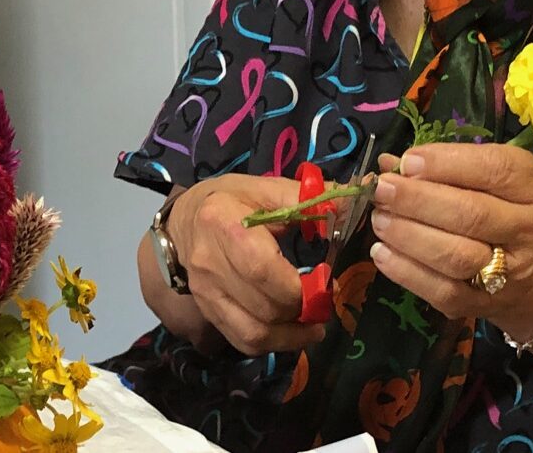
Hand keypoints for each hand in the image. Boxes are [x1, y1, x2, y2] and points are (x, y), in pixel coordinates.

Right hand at [169, 174, 327, 355]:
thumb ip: (305, 199)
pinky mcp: (207, 312)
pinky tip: (290, 332)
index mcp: (224, 224)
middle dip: (302, 311)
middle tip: (325, 302)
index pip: (262, 269)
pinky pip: (243, 341)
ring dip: (291, 337)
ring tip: (314, 326)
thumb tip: (350, 203)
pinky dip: (272, 343)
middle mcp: (210, 264)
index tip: (325, 282)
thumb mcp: (262, 188)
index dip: (298, 286)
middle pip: (263, 306)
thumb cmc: (228, 202)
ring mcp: (206, 293)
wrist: (182, 222)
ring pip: (253, 333)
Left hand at [369, 143, 532, 322]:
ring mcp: (516, 274)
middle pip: (473, 214)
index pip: (496, 170)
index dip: (446, 163)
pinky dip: (407, 272)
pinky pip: (443, 292)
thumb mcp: (493, 173)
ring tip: (380, 218)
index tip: (408, 161)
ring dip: (408, 235)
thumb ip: (449, 164)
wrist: (532, 264)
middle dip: (418, 200)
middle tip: (383, 189)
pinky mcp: (489, 305)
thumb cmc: (507, 202)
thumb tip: (390, 164)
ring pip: (457, 256)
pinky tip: (382, 252)